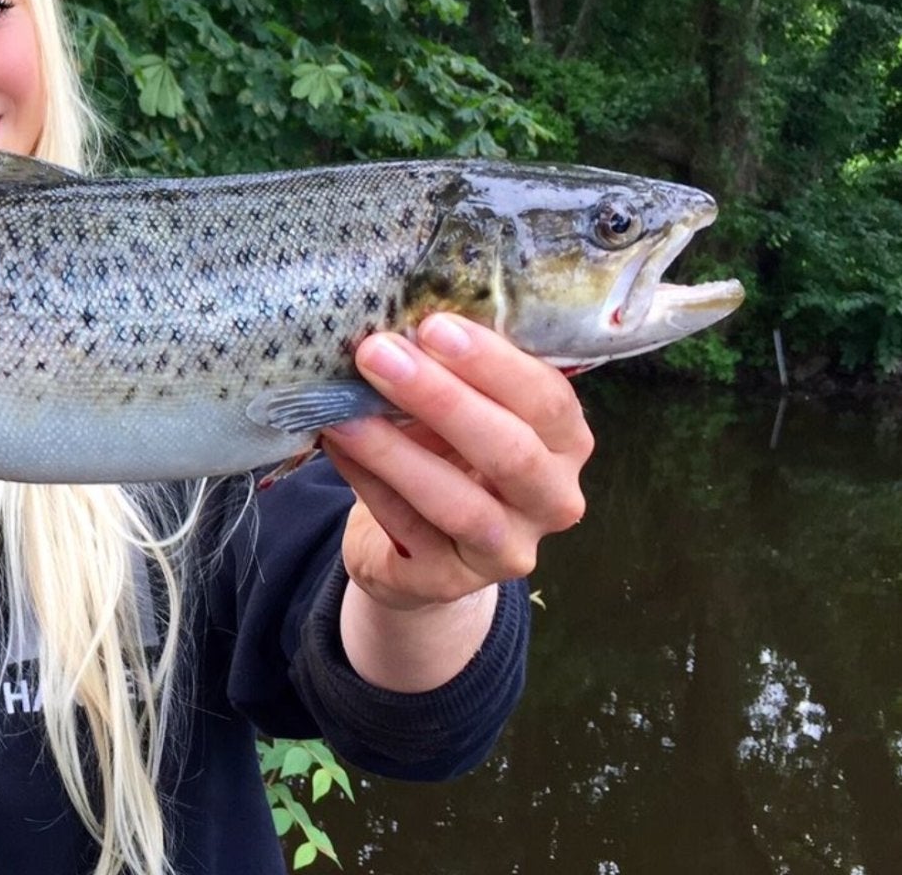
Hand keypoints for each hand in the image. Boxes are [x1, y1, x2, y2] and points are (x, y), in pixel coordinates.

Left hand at [319, 313, 590, 686]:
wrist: (419, 551)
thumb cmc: (446, 456)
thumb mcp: (464, 411)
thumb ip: (452, 374)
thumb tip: (397, 318)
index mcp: (566, 443)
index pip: (546, 398)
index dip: (492, 363)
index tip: (431, 324)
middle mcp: (553, 501)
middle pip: (510, 451)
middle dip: (440, 398)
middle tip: (378, 352)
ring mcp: (507, 550)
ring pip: (457, 502)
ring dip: (394, 450)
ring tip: (342, 410)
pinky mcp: (450, 582)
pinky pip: (406, 528)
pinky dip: (368, 483)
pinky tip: (336, 445)